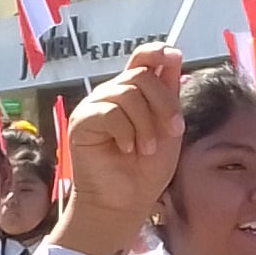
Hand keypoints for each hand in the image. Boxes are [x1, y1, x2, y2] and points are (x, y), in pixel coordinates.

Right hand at [55, 44, 182, 254]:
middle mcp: (112, 94)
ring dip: (145, 124)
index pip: (141, 58)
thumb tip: (173, 54)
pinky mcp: (82, 121)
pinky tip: (125, 150)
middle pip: (141, 76)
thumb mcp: (168, 129)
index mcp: (133, 94)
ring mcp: (95, 106)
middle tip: (171, 131)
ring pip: (128, 93)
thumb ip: (169, 94)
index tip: (173, 56)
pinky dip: (126, 133)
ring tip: (145, 149)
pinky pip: (110, 112)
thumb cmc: (146, 171)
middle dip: (164, 103)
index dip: (156, 51)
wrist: (125, 203)